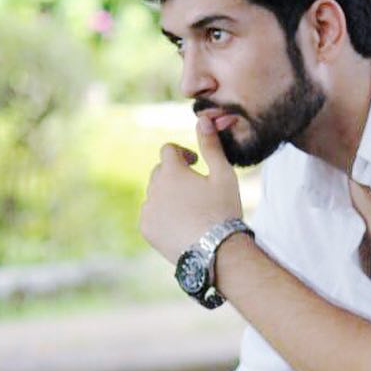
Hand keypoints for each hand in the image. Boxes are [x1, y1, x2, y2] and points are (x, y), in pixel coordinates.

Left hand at [139, 116, 241, 263]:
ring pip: (154, 195)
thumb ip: (210, 146)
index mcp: (172, 171)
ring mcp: (148, 209)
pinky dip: (162, 216)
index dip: (183, 155)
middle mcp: (154, 188)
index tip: (195, 165)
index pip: (168, 150)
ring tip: (190, 212)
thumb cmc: (223, 211)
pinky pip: (150, 215)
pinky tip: (180, 226)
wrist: (216, 252)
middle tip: (195, 191)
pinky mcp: (146, 229)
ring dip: (168, 197)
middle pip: (159, 172)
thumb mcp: (223, 175)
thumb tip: (202, 119)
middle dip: (174, 176)